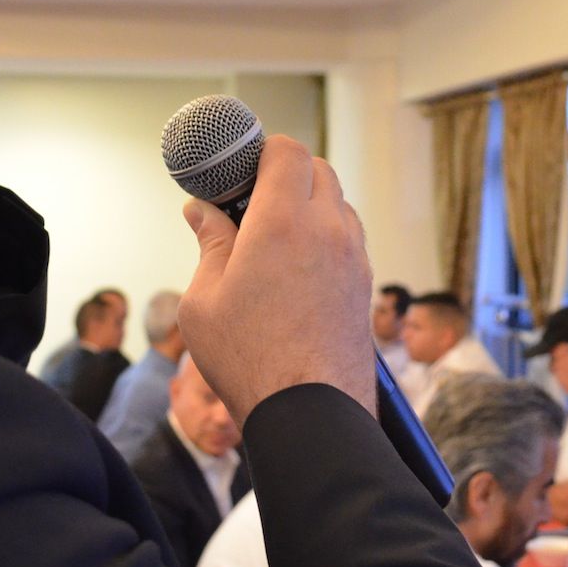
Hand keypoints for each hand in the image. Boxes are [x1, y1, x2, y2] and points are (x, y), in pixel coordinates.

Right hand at [177, 136, 374, 422]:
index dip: (260, 152)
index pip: (286, 152)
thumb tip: (202, 211)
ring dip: (309, 205)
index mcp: (283, 222)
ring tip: (272, 240)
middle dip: (285, 174)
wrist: (310, 414)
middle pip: (317, 170)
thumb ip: (209, 244)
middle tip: (249, 203)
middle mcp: (328, 230)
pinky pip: (348, 239)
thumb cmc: (249, 361)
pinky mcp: (364, 285)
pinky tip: (296, 269)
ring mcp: (354, 258)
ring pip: (337, 204)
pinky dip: (326, 236)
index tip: (236, 172)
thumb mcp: (204, 301)